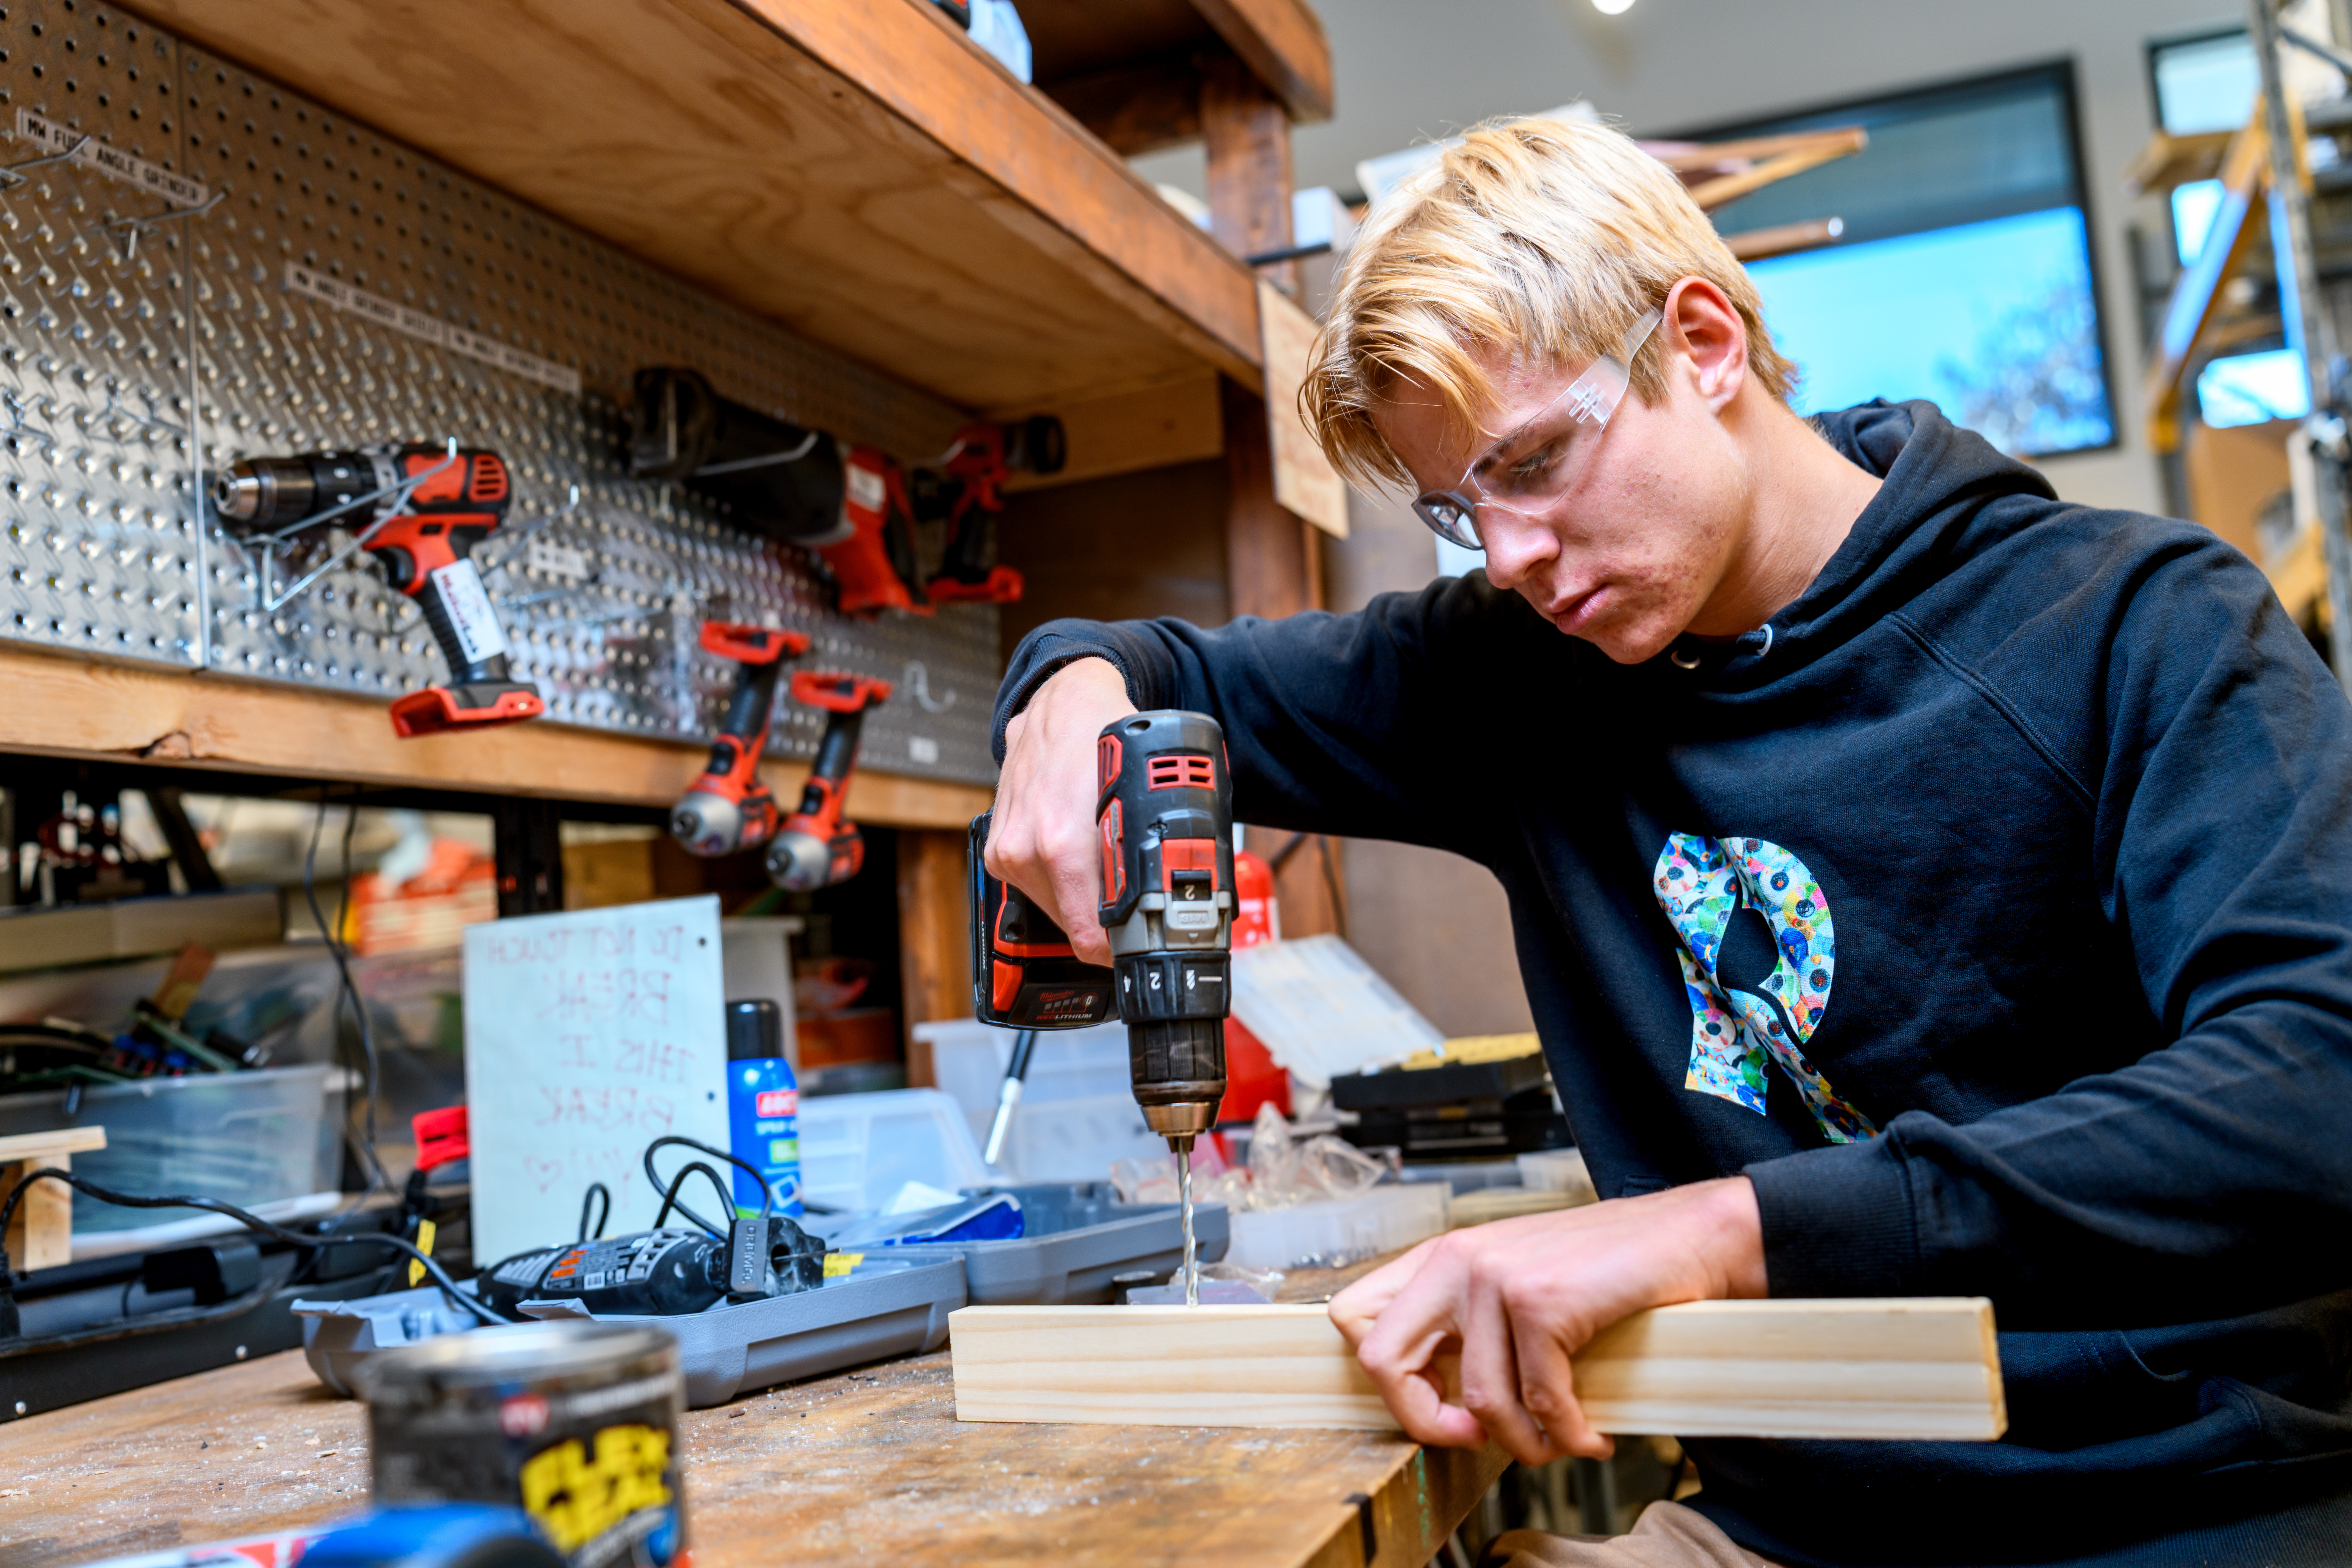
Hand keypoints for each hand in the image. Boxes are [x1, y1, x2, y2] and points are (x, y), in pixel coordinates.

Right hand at [986, 657, 1135, 964]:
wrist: (1063, 701)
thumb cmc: (1103, 739)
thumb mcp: (1141, 799)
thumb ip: (1141, 858)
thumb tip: (1157, 914)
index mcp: (1062, 846)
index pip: (1090, 938)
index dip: (1121, 946)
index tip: (1140, 943)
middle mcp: (1025, 852)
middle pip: (1074, 924)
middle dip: (1104, 917)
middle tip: (1132, 895)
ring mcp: (1006, 850)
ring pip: (1056, 905)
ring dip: (1082, 895)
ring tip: (1104, 860)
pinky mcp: (998, 846)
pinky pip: (1036, 883)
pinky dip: (1061, 875)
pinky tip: (1077, 846)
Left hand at [1328, 1176, 1766, 1464]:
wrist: (1683, 1239)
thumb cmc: (1604, 1269)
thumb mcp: (1515, 1285)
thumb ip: (1469, 1326)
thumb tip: (1437, 1402)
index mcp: (1441, 1256)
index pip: (1354, 1318)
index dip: (1386, 1379)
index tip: (1436, 1406)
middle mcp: (1456, 1260)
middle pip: (1382, 1361)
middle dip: (1426, 1423)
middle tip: (1476, 1441)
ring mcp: (1496, 1277)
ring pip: (1476, 1399)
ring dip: (1522, 1441)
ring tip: (1557, 1442)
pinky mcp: (1541, 1301)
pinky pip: (1539, 1400)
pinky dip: (1569, 1433)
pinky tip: (1590, 1434)